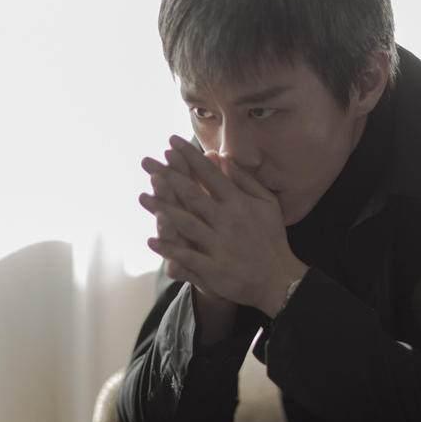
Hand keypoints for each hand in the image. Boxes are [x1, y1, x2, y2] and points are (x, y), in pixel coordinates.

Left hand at [139, 135, 307, 314]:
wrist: (278, 278)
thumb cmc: (271, 237)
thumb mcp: (266, 203)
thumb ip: (244, 180)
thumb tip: (222, 158)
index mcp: (239, 203)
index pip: (210, 175)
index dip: (189, 158)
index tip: (171, 143)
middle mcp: (228, 221)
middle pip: (193, 195)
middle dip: (168, 177)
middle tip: (147, 162)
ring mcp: (220, 245)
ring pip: (186, 224)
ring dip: (162, 210)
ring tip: (142, 197)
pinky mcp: (214, 269)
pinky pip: (188, 257)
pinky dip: (169, 249)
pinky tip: (151, 241)